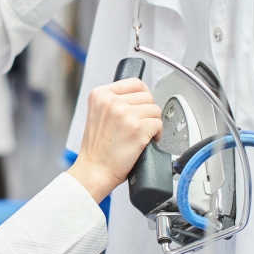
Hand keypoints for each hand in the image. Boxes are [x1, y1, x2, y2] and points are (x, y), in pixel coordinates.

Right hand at [67, 78, 162, 203]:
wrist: (94, 171)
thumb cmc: (97, 149)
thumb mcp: (97, 114)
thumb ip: (113, 101)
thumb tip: (138, 96)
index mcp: (100, 94)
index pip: (135, 83)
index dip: (143, 96)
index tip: (141, 107)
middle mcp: (111, 101)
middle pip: (148, 96)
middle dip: (147, 112)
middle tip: (139, 125)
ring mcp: (124, 114)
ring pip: (155, 110)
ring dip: (153, 123)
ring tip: (141, 134)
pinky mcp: (137, 128)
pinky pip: (158, 124)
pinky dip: (156, 135)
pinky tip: (144, 142)